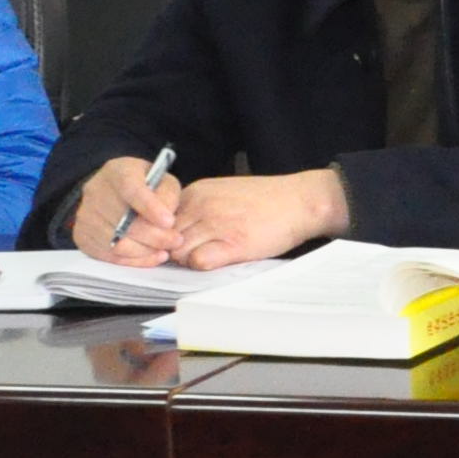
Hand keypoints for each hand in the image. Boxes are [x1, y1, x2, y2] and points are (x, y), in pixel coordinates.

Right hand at [78, 155, 185, 262]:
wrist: (112, 194)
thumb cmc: (144, 186)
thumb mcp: (161, 180)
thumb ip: (167, 195)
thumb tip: (166, 219)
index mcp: (117, 172)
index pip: (130, 189)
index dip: (150, 207)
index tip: (169, 222)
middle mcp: (95, 191)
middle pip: (123, 221)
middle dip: (155, 236)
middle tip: (176, 241)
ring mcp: (85, 215)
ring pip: (116, 243)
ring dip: (145, 251)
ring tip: (165, 250)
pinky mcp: (82, 236)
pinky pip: (109, 256)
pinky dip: (134, 261)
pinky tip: (151, 257)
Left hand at [161, 167, 351, 271]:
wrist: (299, 201)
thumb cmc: (265, 199)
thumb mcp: (223, 192)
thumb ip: (197, 207)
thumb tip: (175, 232)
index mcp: (197, 193)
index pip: (159, 220)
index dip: (166, 236)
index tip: (178, 242)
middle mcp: (202, 206)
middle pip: (165, 238)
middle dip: (174, 250)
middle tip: (194, 253)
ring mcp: (217, 224)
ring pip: (179, 252)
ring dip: (189, 259)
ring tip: (210, 255)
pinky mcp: (233, 244)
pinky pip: (199, 262)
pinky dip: (204, 265)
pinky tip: (220, 259)